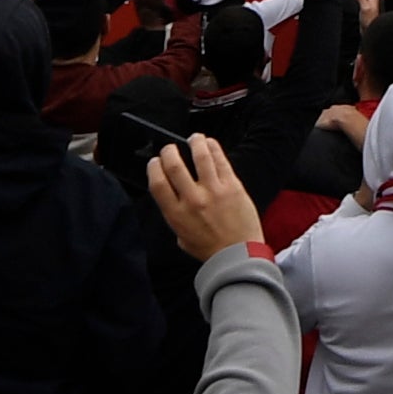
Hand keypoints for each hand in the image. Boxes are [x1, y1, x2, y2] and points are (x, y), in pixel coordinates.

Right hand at [147, 140, 259, 260]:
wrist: (239, 255)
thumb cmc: (210, 249)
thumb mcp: (181, 237)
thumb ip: (175, 216)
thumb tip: (173, 197)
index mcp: (176, 214)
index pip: (157, 183)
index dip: (153, 167)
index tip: (155, 162)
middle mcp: (192, 200)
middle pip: (174, 166)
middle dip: (169, 151)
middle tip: (170, 148)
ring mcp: (214, 191)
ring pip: (199, 156)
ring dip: (194, 142)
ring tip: (194, 138)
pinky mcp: (232, 186)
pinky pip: (221, 160)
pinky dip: (213, 147)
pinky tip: (209, 143)